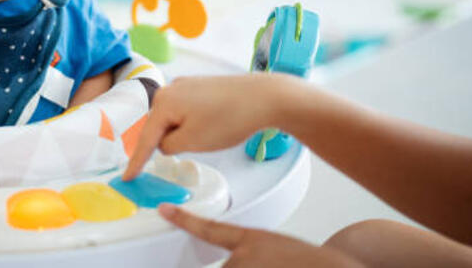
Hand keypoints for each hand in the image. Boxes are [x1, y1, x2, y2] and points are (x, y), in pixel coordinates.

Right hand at [123, 73, 305, 179]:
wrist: (264, 97)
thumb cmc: (229, 117)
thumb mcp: (192, 141)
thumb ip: (168, 146)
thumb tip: (165, 143)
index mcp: (163, 102)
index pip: (145, 138)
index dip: (136, 162)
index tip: (127, 177)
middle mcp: (170, 89)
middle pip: (158, 126)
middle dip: (168, 143)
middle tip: (192, 149)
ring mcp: (186, 85)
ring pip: (174, 120)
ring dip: (184, 134)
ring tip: (210, 137)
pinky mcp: (201, 87)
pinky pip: (186, 111)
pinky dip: (193, 124)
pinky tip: (211, 128)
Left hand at [158, 204, 362, 267]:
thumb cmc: (307, 261)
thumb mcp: (271, 247)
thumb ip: (243, 252)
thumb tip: (230, 261)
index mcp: (249, 240)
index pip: (208, 228)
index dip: (183, 219)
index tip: (164, 210)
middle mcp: (242, 259)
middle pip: (223, 267)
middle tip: (266, 264)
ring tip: (273, 266)